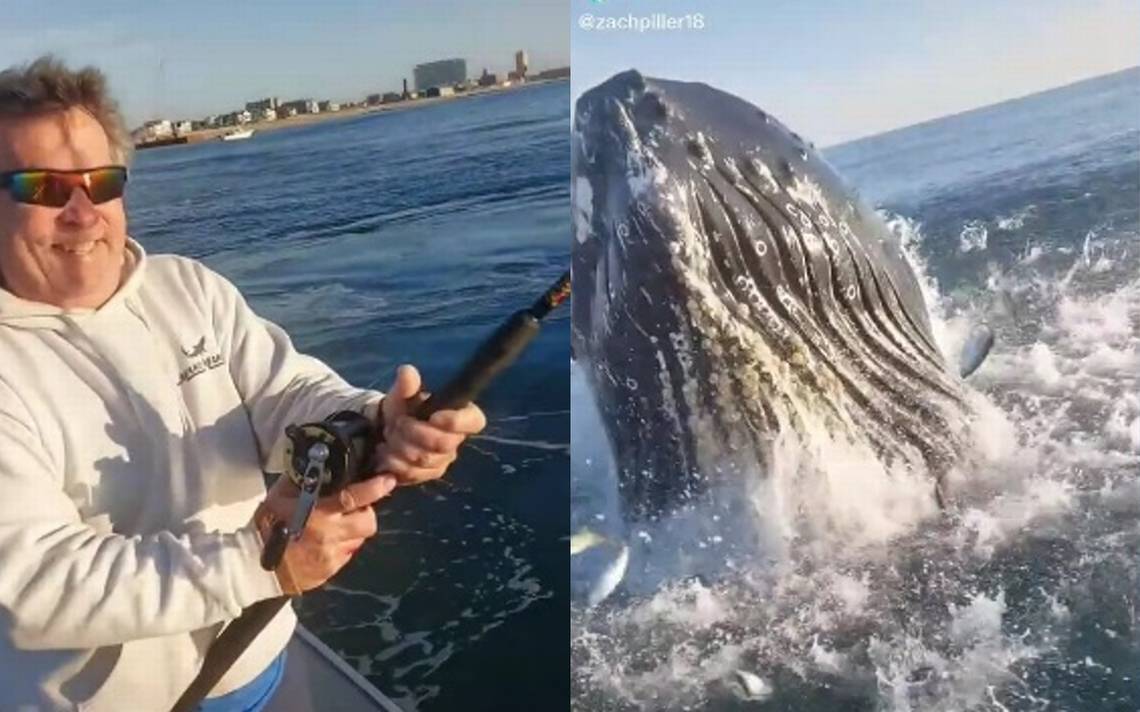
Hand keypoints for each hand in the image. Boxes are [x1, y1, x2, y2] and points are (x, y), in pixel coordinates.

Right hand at [254, 472, 396, 594]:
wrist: (253, 564)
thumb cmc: (267, 524)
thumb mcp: (280, 495)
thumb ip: (303, 479)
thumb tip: (318, 460)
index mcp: (318, 514)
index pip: (353, 498)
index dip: (375, 488)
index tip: (388, 480)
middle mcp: (329, 536)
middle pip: (368, 522)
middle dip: (366, 513)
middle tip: (354, 508)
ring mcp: (332, 556)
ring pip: (360, 539)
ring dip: (355, 530)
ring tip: (338, 525)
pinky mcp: (330, 571)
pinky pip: (348, 554)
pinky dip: (344, 546)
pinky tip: (328, 542)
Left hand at [374, 364, 485, 484]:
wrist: (386, 431)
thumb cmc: (403, 409)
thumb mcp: (402, 394)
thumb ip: (406, 385)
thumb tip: (407, 372)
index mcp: (460, 415)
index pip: (474, 421)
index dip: (456, 421)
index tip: (433, 416)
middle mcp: (456, 439)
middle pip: (443, 443)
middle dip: (414, 433)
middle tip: (397, 424)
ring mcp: (443, 459)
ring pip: (424, 459)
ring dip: (400, 447)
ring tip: (389, 436)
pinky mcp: (428, 474)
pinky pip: (414, 473)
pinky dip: (394, 463)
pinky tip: (386, 453)